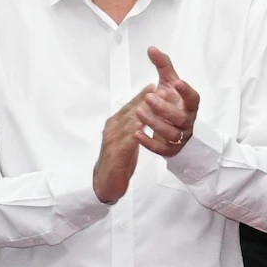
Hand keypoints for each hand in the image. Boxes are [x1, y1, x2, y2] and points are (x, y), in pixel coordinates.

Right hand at [94, 86, 151, 203]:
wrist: (106, 181)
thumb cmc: (118, 159)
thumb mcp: (127, 139)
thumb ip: (133, 126)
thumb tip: (143, 114)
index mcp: (115, 123)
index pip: (130, 107)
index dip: (142, 96)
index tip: (156, 86)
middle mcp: (112, 128)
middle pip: (130, 110)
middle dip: (145, 99)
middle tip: (161, 89)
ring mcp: (112, 139)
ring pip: (129, 122)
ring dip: (143, 112)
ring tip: (156, 104)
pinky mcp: (115, 152)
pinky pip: (127, 139)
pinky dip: (135, 130)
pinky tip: (144, 125)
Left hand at [134, 48, 199, 157]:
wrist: (176, 131)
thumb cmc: (173, 104)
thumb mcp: (169, 84)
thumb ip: (163, 67)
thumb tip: (151, 48)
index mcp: (189, 106)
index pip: (193, 100)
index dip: (187, 92)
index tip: (178, 82)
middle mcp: (187, 122)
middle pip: (180, 118)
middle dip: (164, 108)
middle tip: (148, 97)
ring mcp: (179, 137)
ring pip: (170, 133)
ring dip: (154, 122)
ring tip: (138, 111)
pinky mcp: (170, 150)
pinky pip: (161, 149)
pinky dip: (149, 142)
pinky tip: (136, 132)